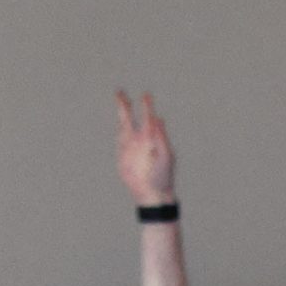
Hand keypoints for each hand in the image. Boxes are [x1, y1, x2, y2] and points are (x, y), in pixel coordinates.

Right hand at [114, 91, 176, 205]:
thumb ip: (162, 137)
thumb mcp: (166, 156)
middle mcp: (141, 139)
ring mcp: (131, 147)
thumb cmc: (163, 175)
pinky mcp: (123, 157)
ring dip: (121, 114)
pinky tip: (120, 125)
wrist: (152, 193)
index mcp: (152, 137)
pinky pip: (119, 142)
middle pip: (131, 117)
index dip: (146, 105)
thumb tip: (158, 119)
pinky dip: (119, 132)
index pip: (148, 116)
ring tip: (119, 99)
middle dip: (125, 105)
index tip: (145, 95)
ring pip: (123, 126)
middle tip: (119, 91)